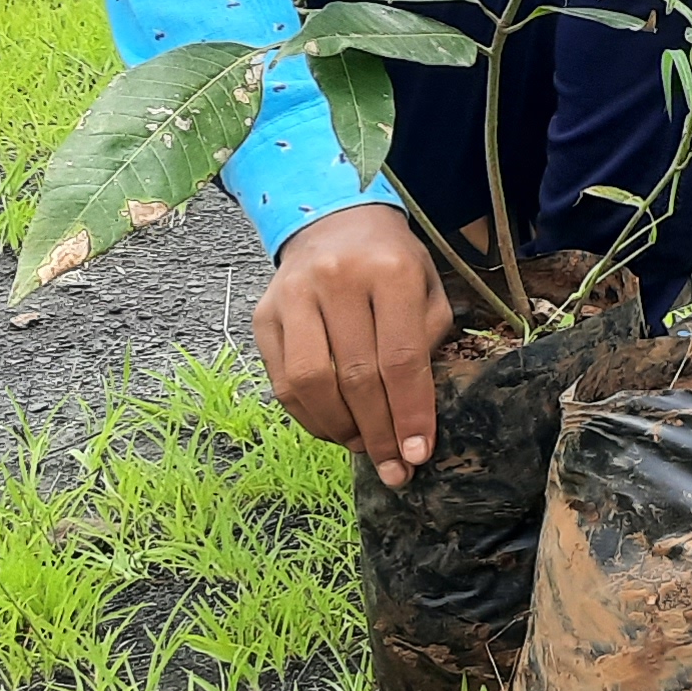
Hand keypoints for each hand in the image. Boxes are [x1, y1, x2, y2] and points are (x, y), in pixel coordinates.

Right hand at [254, 203, 451, 489]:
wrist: (334, 223)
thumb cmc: (393, 264)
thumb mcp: (428, 288)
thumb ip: (428, 343)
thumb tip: (415, 417)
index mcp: (390, 272)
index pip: (401, 358)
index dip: (409, 413)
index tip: (418, 454)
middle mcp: (336, 281)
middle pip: (355, 376)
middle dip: (378, 432)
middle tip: (394, 468)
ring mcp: (292, 298)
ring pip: (311, 382)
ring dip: (339, 428)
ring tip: (364, 447)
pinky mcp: (263, 316)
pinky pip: (282, 381)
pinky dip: (309, 416)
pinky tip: (335, 429)